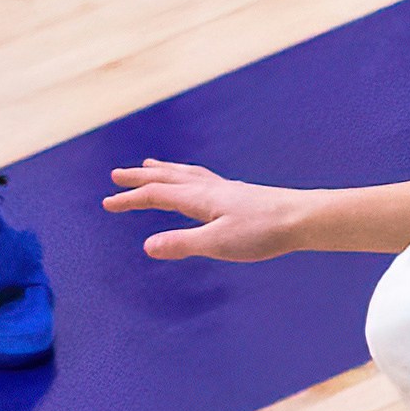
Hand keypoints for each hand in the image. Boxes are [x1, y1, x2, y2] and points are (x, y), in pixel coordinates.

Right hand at [103, 158, 311, 259]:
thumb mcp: (218, 243)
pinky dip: (188, 174)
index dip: (129, 199)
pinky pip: (204, 177)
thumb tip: (148, 245)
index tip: (106, 203)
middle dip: (140, 177)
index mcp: (199, 198)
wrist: (303, 218)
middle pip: (168, 177)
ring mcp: (226, 188)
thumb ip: (182, 243)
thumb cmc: (263, 232)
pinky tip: (198, 183)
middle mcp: (209, 188)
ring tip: (151, 165)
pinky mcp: (240, 193)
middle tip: (117, 174)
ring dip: (164, 170)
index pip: (156, 195)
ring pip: (186, 173)